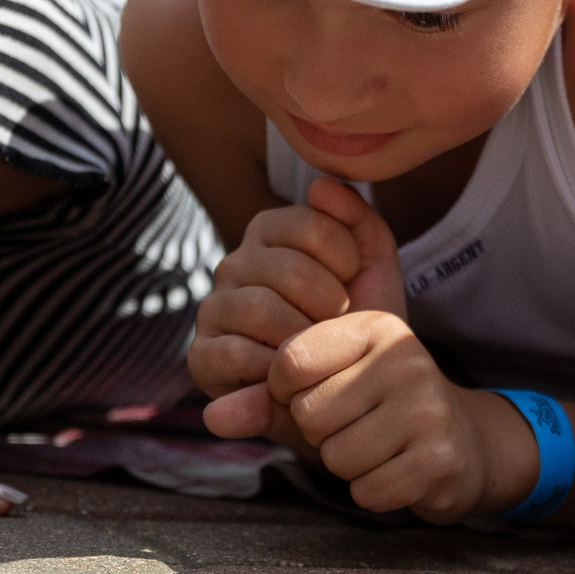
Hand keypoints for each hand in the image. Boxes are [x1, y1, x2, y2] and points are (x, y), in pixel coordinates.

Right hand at [193, 177, 403, 438]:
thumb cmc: (357, 321)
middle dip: (330, 306)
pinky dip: (276, 370)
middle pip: (290, 269)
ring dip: (306, 339)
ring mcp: (213, 308)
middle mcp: (234, 262)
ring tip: (319, 349)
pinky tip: (292, 375)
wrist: (344, 389)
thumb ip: (359, 218)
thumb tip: (320, 184)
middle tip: (337, 325)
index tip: (352, 284)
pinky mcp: (201, 355)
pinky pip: (237, 354)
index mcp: (270, 231)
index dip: (346, 260)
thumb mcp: (374, 268)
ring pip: (261, 309)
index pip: (311, 223)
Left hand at [263, 309, 515, 519]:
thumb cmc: (377, 412)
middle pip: (310, 414)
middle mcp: (406, 358)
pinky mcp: (439, 458)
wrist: (463, 443)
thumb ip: (263, 400)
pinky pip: (366, 491)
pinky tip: (399, 471)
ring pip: (337, 456)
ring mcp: (428, 408)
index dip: (290, 393)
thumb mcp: (323, 390)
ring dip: (348, 466)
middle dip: (323, 434)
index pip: (290, 362)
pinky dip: (374, 492)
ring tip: (381, 448)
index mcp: (376, 326)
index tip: (325, 392)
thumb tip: (212, 417)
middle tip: (361, 425)